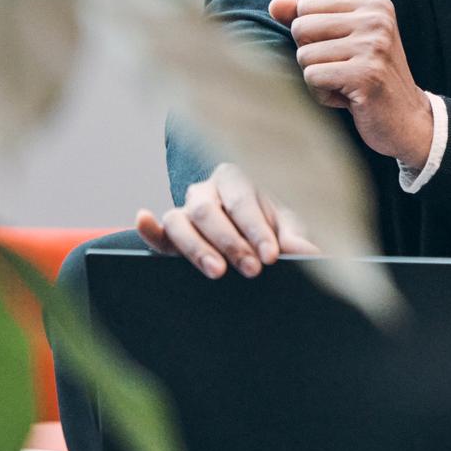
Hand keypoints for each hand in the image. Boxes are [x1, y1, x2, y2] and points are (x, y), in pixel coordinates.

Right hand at [135, 162, 319, 279]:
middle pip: (208, 210)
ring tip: (217, 271)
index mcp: (239, 178)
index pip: (243, 201)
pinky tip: (143, 221)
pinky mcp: (175, 233)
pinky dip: (149, 228)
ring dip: (197, 247)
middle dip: (231, 241)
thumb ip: (298, 236)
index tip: (272, 256)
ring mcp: (188, 209)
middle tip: (251, 269)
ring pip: (180, 219)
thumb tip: (307, 251)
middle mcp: (208, 189)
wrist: (263, 243)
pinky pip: (159, 229)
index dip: (257, 229)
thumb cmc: (278, 228)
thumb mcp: (292, 228)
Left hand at [270, 0, 434, 168]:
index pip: (306, 7)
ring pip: (304, 56)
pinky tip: (348, 99)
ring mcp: (374, 47)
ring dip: (317, 80)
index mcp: (373, 5)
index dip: (312, 37)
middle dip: (311, 57)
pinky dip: (322, 95)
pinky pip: (312, 78)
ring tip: (346, 86)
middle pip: (301, 28)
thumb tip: (274, 5)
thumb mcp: (343, 41)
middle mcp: (376, 20)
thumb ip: (310, 19)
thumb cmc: (368, 79)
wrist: (408, 121)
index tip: (343, 54)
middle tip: (342, 72)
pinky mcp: (366, 75)